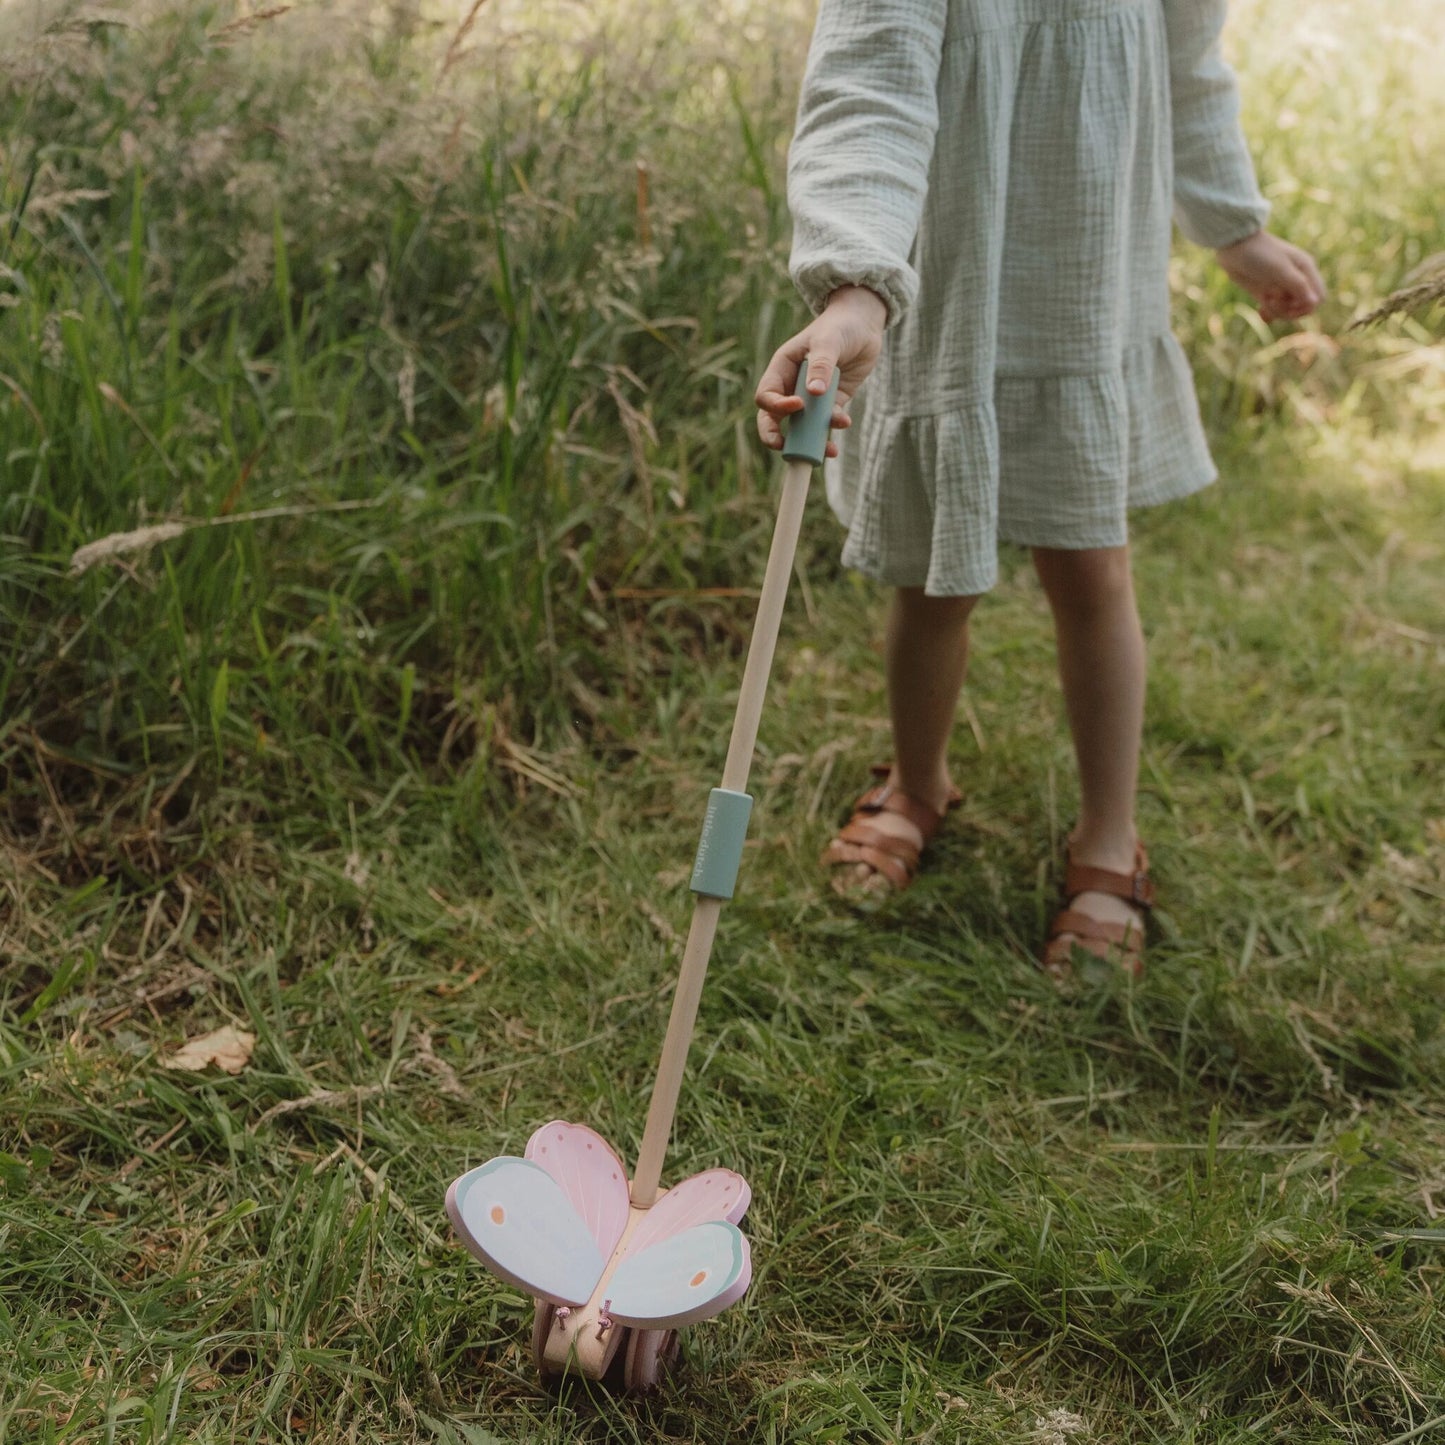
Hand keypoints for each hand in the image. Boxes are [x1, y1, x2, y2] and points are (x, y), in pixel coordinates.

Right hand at [754, 286, 887, 454]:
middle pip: (774, 419)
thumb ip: (820, 366)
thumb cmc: (840, 326)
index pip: (766, 395)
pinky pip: (826, 422)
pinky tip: (844, 423)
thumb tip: (812, 393)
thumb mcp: (828, 341)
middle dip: (777, 436)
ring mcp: (811, 397)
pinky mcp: (831, 403)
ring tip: (827, 450)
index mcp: (782, 369)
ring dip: (811, 440)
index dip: (777, 406)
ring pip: (801, 427)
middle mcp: (792, 386)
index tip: (798, 405)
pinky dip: (833, 427)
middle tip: (784, 448)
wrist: (864, 324)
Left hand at [1215, 230, 1325, 322]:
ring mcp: (1281, 286)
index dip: (1305, 307)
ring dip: (1277, 311)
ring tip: (1264, 301)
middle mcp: (1297, 279)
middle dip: (1288, 310)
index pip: (1318, 298)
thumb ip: (1298, 285)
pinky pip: (1275, 311)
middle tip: (1271, 300)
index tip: (1288, 304)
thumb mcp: (1280, 269)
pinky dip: (1269, 314)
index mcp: (1306, 270)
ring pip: (1288, 311)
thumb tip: (1314, 302)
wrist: (1234, 245)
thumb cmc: (1260, 253)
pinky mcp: (1267, 292)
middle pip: (1303, 307)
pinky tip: (1260, 310)